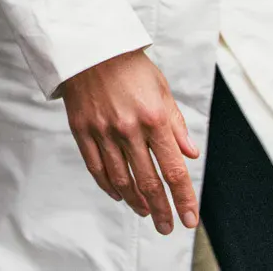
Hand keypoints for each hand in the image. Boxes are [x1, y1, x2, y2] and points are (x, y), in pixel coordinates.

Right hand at [60, 48, 199, 235]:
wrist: (89, 45)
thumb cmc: (128, 64)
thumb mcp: (161, 89)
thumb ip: (176, 124)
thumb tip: (191, 154)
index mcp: (154, 118)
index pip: (173, 170)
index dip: (183, 199)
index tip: (189, 219)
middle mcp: (129, 129)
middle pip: (148, 182)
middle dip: (161, 210)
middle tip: (166, 226)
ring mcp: (103, 131)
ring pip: (121, 180)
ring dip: (136, 201)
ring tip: (145, 212)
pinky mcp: (82, 130)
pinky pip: (96, 168)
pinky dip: (108, 186)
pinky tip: (119, 194)